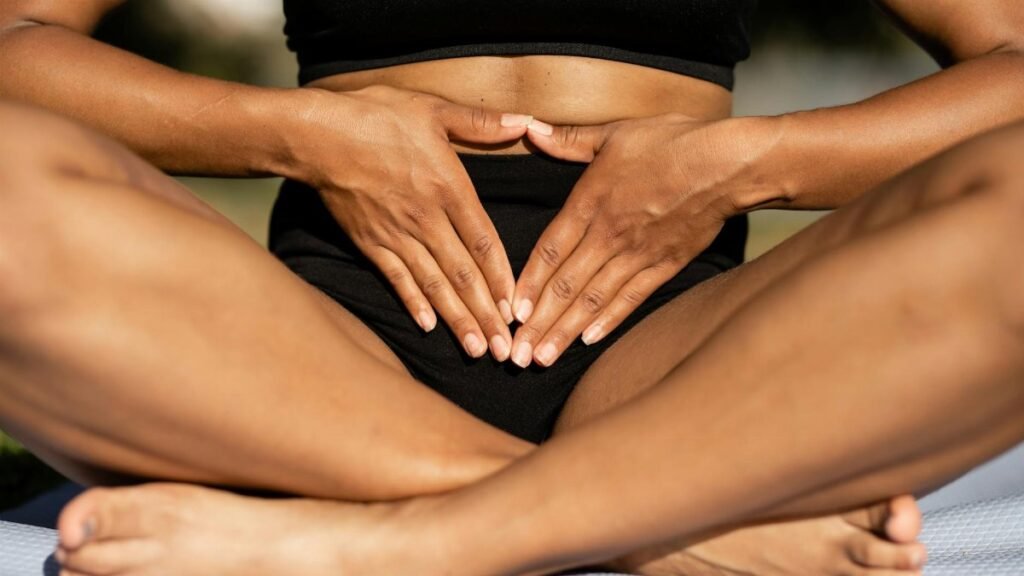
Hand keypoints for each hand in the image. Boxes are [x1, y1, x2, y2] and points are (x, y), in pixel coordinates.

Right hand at [289, 86, 533, 360]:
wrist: (317, 135)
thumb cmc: (375, 116)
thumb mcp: (432, 109)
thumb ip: (480, 122)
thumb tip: (525, 121)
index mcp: (449, 188)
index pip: (484, 242)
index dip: (502, 278)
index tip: (517, 309)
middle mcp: (427, 219)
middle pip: (463, 274)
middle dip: (486, 314)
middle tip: (505, 349)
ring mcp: (397, 234)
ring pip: (434, 284)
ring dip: (457, 320)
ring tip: (476, 350)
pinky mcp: (370, 242)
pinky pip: (397, 279)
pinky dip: (414, 303)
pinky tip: (429, 327)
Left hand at [509, 114, 778, 366]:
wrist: (728, 164)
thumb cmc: (672, 142)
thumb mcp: (614, 133)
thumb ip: (568, 140)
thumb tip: (528, 129)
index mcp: (590, 202)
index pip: (549, 251)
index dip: (527, 284)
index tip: (509, 312)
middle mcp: (609, 235)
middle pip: (565, 285)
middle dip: (539, 323)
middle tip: (517, 355)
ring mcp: (637, 254)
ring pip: (593, 299)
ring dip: (565, 331)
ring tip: (543, 358)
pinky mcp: (664, 266)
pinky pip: (630, 299)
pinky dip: (608, 321)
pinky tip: (588, 341)